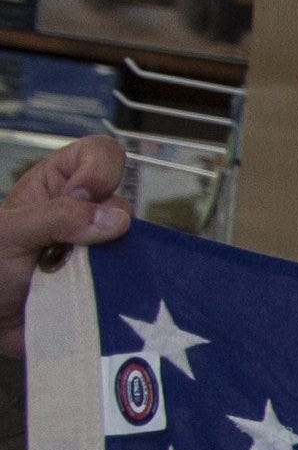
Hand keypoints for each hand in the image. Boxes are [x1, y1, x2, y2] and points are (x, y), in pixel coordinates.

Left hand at [0, 132, 130, 357]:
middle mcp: (82, 215)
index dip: (101, 169)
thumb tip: (117, 218)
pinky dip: (126, 287)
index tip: (85, 197)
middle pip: (123, 203)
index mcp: (54, 187)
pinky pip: (134, 279)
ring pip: (134, 244)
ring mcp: (97, 252)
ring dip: (115, 261)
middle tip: (76, 247)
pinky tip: (105, 295)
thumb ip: (56, 217)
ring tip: (85, 279)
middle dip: (107, 224)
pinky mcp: (107, 285)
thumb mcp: (9, 233)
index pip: (99, 154)